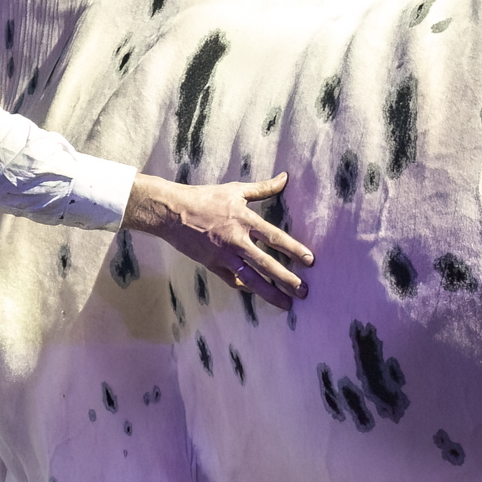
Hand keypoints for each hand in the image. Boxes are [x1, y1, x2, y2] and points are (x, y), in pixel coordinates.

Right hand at [124, 171, 314, 310]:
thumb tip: (285, 177)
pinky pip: (233, 281)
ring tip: (287, 304)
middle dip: (287, 279)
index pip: (275, 237)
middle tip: (304, 292)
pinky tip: (259, 294)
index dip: (293, 249)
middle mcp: (236, 241)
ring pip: (251, 279)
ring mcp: (223, 256)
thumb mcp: (235, 189)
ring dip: (270, 293)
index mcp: (244, 220)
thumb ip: (263, 188)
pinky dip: (247, 288)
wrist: (171, 212)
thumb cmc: (204, 198)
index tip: (310, 261)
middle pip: (266, 264)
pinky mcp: (212, 265)